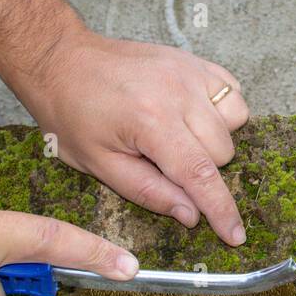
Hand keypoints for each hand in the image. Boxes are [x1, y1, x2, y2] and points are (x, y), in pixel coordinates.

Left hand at [17, 30, 250, 245]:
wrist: (60, 61)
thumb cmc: (71, 113)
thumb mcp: (98, 164)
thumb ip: (148, 191)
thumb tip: (190, 215)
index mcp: (150, 122)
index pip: (200, 175)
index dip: (221, 210)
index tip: (236, 235)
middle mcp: (178, 93)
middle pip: (223, 152)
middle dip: (202, 170)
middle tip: (164, 162)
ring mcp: (189, 71)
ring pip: (236, 121)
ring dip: (216, 139)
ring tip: (181, 137)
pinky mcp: (193, 60)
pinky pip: (233, 91)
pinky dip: (222, 110)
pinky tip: (194, 115)